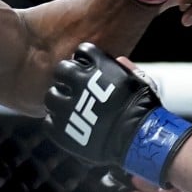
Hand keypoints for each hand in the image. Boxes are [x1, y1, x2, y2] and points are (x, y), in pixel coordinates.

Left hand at [44, 42, 191, 186]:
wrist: (138, 140)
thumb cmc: (144, 110)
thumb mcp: (140, 82)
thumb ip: (127, 69)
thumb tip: (119, 60)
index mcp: (100, 68)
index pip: (83, 51)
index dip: (85, 59)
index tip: (87, 68)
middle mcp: (81, 83)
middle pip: (61, 70)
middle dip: (66, 76)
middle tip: (72, 87)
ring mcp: (69, 107)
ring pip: (51, 95)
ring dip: (58, 99)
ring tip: (67, 108)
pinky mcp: (62, 130)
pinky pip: (48, 122)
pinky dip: (55, 123)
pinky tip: (66, 125)